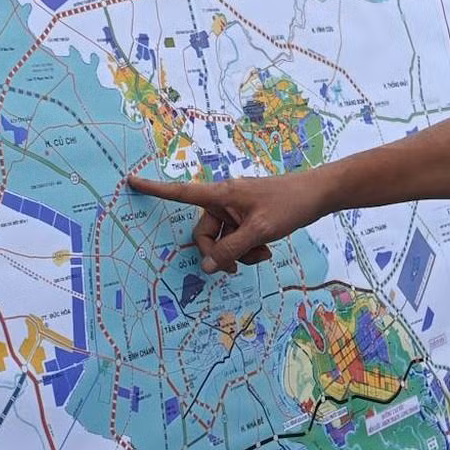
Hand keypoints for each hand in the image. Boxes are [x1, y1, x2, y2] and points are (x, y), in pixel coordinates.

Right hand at [125, 169, 327, 273]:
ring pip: (223, 239)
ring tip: (263, 254)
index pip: (182, 193)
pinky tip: (266, 250)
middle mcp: (224, 200)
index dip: (155, 189)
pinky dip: (248, 247)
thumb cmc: (289, 205)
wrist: (318, 195)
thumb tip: (207, 266)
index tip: (131, 182)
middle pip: (204, 233)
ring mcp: (236, 209)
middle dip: (220, 252)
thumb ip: (231, 249)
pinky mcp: (248, 216)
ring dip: (239, 252)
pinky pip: (237, 237)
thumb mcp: (260, 231)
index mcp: (221, 195)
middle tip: (239, 267)